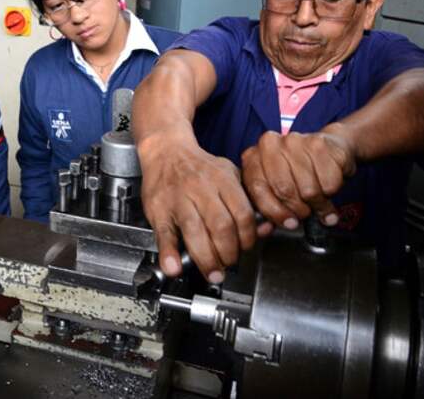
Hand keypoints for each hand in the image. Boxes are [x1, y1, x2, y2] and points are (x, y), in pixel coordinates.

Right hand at [139, 133, 267, 282]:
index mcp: (222, 179)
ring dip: (207, 259)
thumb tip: (265, 229)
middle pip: (221, 226)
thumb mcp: (229, 175)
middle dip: (229, 252)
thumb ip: (246, 202)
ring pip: (195, 232)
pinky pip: (164, 235)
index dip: (248, 238)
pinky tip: (174, 267)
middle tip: (229, 264)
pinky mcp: (158, 210)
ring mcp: (178, 199)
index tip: (246, 248)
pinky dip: (169, 254)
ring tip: (213, 272)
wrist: (166, 151)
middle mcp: (200, 187)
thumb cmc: (200, 168)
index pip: (242, 214)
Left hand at [240, 125, 356, 228]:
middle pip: (284, 191)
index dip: (274, 212)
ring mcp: (294, 141)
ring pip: (309, 190)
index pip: (257, 189)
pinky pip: (329, 183)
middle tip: (306, 211)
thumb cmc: (297, 171)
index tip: (289, 223)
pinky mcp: (319, 143)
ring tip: (317, 196)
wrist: (327, 148)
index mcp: (253, 157)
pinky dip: (332, 191)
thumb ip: (267, 206)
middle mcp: (269, 145)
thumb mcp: (274, 187)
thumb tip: (266, 230)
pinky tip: (327, 182)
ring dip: (317, 202)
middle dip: (298, 209)